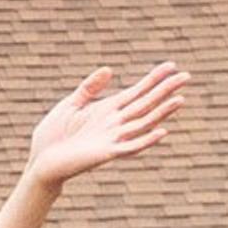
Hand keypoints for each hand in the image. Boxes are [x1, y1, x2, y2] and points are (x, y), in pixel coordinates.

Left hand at [22, 63, 187, 191]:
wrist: (40, 162)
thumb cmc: (53, 135)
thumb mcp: (70, 105)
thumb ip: (89, 88)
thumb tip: (109, 69)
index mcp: (108, 109)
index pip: (137, 91)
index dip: (154, 79)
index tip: (172, 65)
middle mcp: (115, 123)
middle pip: (146, 104)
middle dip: (166, 90)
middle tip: (187, 76)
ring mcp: (113, 138)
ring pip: (143, 123)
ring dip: (162, 112)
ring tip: (180, 99)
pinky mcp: (106, 153)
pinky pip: (130, 147)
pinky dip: (146, 140)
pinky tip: (162, 131)